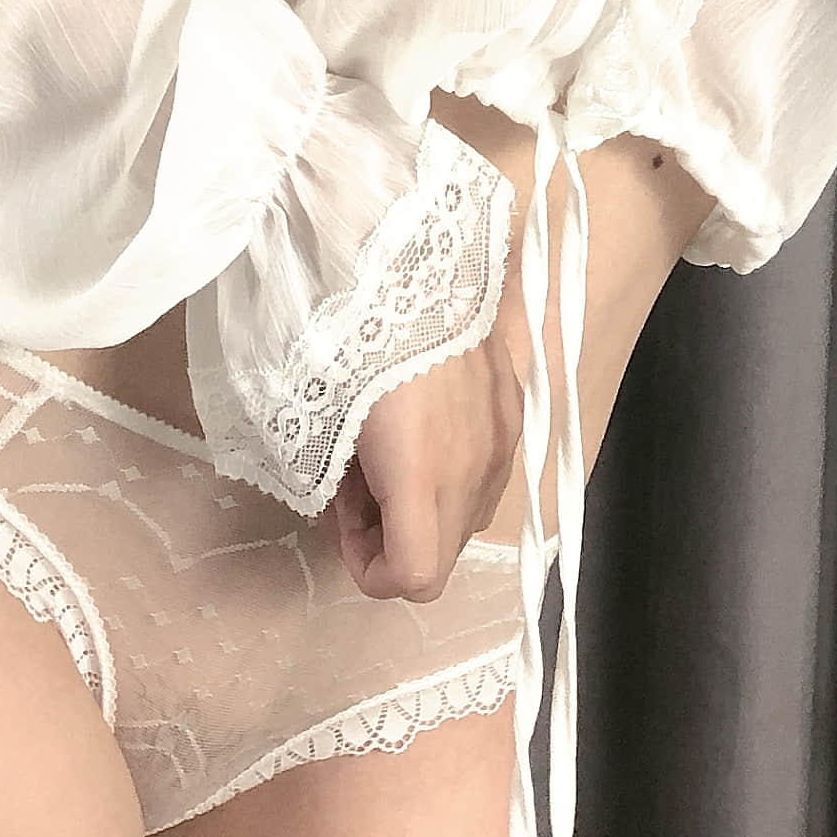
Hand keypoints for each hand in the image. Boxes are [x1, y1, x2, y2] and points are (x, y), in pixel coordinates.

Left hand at [334, 326, 523, 602]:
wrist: (414, 258)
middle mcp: (475, 470)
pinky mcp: (515, 410)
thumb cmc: (354, 335)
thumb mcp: (321, 415)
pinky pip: (486, 472)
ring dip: (425, 507)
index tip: (341, 525)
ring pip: (469, 516)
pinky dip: (453, 472)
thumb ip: (333, 481)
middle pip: (444, 554)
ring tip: (386, 453)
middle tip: (352, 488)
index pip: (417, 578)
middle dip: (393, 539)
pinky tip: (424, 426)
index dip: (371, 573)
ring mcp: (503, 441)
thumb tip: (343, 502)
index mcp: (424, 476)